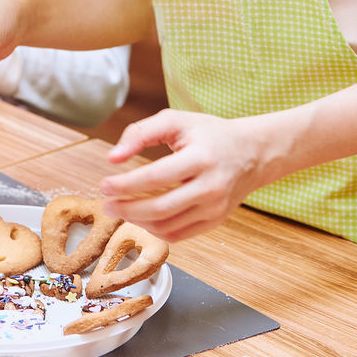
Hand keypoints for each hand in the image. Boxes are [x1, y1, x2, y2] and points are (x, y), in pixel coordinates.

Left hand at [100, 109, 267, 241]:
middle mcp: (211, 187)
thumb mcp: (176, 121)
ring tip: (120, 209)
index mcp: (201, 158)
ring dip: (137, 221)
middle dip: (126, 208)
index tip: (105, 184)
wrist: (252, 152)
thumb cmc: (210, 134)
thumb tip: (113, 157)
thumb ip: (141, 132)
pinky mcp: (215, 221)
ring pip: (167, 226)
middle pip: (160, 208)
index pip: (155, 177)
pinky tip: (141, 217)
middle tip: (107, 202)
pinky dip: (155, 230)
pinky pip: (179, 235)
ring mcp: (215, 208)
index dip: (125, 184)